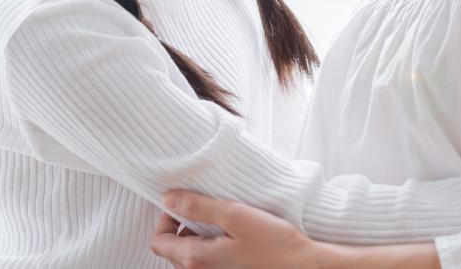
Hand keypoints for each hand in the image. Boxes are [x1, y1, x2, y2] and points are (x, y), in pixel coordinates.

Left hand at [149, 189, 321, 268]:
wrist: (303, 266)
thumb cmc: (274, 242)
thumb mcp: (234, 215)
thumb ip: (198, 207)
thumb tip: (167, 198)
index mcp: (197, 259)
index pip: (158, 241)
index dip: (164, 219)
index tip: (184, 204)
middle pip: (170, 250)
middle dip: (179, 227)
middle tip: (201, 209)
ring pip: (186, 257)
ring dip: (194, 237)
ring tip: (217, 222)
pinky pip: (204, 262)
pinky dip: (207, 247)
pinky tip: (228, 235)